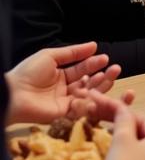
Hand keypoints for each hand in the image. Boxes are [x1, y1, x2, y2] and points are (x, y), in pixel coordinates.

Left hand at [5, 42, 134, 124]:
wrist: (13, 94)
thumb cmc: (28, 73)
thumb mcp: (51, 56)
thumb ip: (73, 52)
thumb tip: (94, 45)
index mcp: (60, 75)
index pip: (82, 69)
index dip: (94, 64)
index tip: (105, 58)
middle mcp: (64, 89)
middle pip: (88, 82)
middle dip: (103, 75)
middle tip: (116, 68)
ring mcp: (64, 102)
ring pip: (88, 94)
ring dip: (101, 85)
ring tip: (111, 75)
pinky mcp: (63, 114)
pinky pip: (80, 107)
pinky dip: (90, 99)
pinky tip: (97, 90)